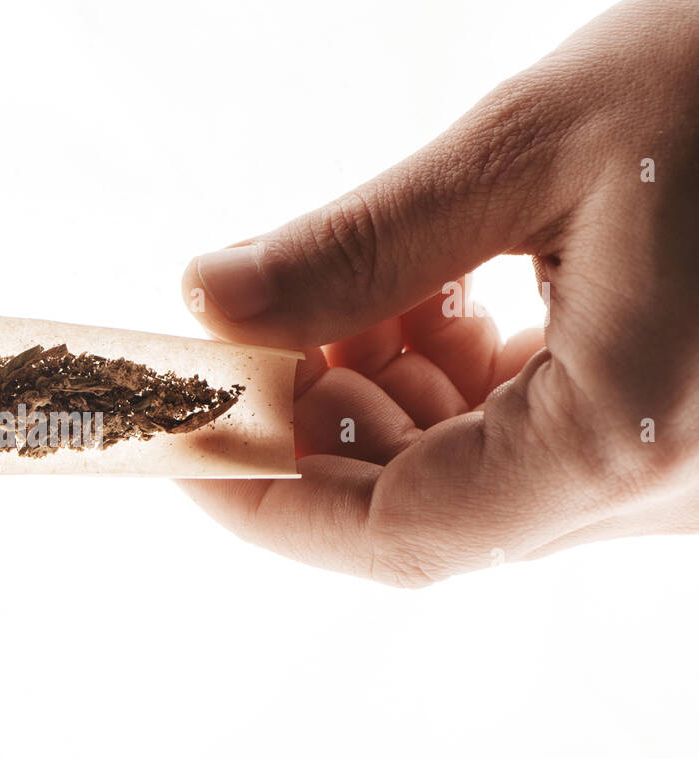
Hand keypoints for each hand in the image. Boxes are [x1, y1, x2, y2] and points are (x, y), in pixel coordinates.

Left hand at [178, 0, 698, 584]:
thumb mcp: (537, 143)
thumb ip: (360, 246)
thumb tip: (213, 301)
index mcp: (624, 441)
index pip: (396, 535)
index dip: (268, 499)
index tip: (188, 442)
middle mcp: (661, 489)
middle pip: (429, 508)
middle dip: (320, 429)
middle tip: (252, 337)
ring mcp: (677, 471)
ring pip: (477, 476)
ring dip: (385, 398)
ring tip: (349, 294)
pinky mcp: (677, 430)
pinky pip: (536, 440)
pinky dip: (458, 383)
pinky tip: (430, 297)